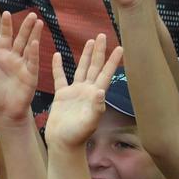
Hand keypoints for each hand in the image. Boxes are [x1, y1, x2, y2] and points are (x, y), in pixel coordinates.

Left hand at [0, 11, 41, 127]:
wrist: (3, 111)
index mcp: (1, 56)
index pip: (5, 37)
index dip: (6, 26)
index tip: (7, 12)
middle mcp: (14, 58)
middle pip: (21, 39)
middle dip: (26, 26)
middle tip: (32, 13)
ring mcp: (23, 66)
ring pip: (30, 46)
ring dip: (34, 35)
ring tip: (38, 22)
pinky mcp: (30, 75)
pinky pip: (33, 61)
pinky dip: (33, 52)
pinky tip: (35, 42)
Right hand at [44, 34, 122, 148]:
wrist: (63, 143)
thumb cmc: (77, 135)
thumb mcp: (89, 122)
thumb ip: (96, 107)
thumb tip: (101, 91)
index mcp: (95, 95)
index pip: (106, 74)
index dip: (113, 61)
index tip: (121, 47)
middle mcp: (87, 90)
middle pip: (94, 66)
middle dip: (99, 51)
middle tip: (103, 35)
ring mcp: (75, 92)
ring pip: (81, 69)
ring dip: (85, 55)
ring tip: (90, 41)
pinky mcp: (62, 96)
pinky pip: (60, 77)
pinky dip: (58, 66)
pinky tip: (57, 55)